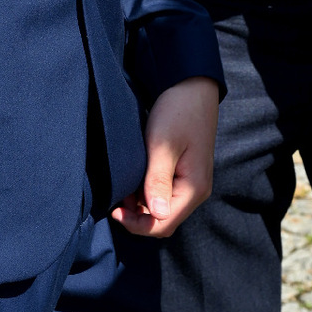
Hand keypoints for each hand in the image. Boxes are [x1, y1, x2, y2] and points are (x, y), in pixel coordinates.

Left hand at [112, 76, 218, 237]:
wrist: (192, 86)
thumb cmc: (178, 112)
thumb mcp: (162, 145)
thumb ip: (157, 181)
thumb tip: (156, 214)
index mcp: (194, 188)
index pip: (164, 224)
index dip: (137, 224)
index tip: (114, 209)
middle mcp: (196, 190)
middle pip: (164, 221)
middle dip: (137, 217)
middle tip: (115, 199)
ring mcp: (192, 182)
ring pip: (163, 209)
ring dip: (141, 205)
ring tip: (122, 186)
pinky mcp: (185, 173)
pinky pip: (165, 194)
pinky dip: (147, 193)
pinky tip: (134, 179)